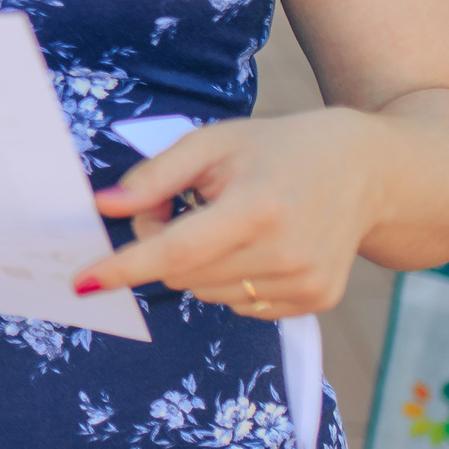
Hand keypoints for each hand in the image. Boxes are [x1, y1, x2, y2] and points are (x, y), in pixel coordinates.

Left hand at [74, 110, 381, 317]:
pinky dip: (229, 279)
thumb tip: (104, 206)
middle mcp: (286, 253)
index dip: (125, 267)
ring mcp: (305, 283)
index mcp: (258, 207)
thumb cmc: (277, 150)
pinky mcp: (316, 300)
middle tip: (183, 206)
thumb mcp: (211, 143)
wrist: (366, 170)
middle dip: (162, 245)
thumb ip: (155, 177)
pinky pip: (240, 305)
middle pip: (182, 274)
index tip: (82, 282)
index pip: (176, 251)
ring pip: (205, 293)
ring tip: (226, 220)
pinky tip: (255, 244)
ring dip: (195, 264)